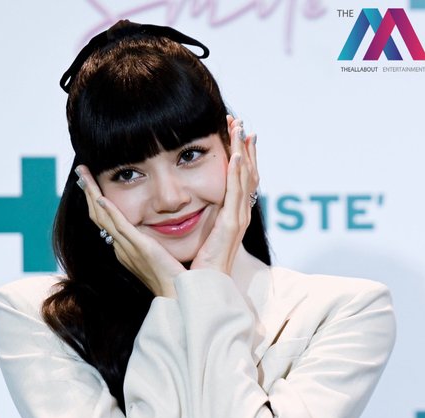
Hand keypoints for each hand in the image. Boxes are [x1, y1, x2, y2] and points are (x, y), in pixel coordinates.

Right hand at [75, 166, 185, 297]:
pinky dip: (109, 211)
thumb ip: (156, 241)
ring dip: (91, 194)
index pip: (106, 221)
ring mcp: (128, 248)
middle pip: (98, 216)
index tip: (91, 183)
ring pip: (103, 217)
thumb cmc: (175, 278)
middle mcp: (122, 248)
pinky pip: (119, 226)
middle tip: (81, 171)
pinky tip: (100, 197)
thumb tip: (162, 226)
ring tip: (83, 174)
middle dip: (88, 192)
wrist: (179, 296)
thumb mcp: (161, 254)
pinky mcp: (139, 248)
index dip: (96, 200)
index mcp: (126, 249)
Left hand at [190, 115, 258, 274]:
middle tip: (239, 122)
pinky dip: (238, 174)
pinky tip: (236, 156)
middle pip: (246, 174)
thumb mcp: (195, 235)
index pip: (238, 180)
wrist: (199, 289)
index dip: (238, 155)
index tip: (232, 133)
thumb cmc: (195, 266)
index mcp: (229, 217)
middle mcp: (237, 216)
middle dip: (244, 147)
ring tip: (241, 129)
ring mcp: (236, 220)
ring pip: (245, 179)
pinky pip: (237, 195)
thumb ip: (192, 218)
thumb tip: (178, 203)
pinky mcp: (231, 226)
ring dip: (243, 152)